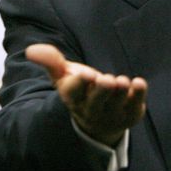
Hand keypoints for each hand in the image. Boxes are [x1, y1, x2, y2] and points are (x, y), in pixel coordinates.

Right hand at [25, 44, 146, 146]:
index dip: (79, 83)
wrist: (98, 120)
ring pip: (116, 104)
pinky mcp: (130, 114)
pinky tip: (139, 83)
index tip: (83, 74)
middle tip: (107, 80)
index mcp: (73, 98)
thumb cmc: (80, 90)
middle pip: (96, 102)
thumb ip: (51, 61)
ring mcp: (111, 114)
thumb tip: (31, 50)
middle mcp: (92, 109)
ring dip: (120, 93)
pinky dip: (139, 96)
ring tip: (122, 81)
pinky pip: (135, 106)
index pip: (73, 93)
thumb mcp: (63, 75)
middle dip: (101, 91)